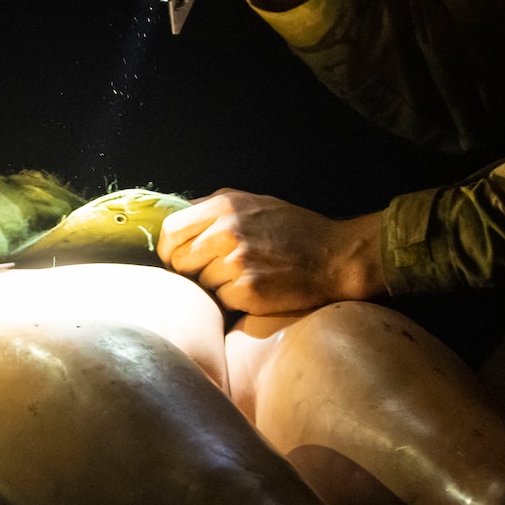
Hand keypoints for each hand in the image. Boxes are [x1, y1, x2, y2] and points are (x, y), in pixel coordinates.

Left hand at [157, 188, 385, 314]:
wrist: (335, 258)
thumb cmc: (295, 230)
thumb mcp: (253, 204)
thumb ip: (214, 208)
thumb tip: (177, 218)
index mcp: (224, 206)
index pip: (170, 229)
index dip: (168, 248)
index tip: (177, 257)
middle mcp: (227, 232)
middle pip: (179, 260)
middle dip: (190, 270)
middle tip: (213, 272)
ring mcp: (237, 262)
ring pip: (201, 283)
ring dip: (217, 285)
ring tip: (245, 277)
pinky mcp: (248, 291)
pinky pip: (222, 300)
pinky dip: (235, 299)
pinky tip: (257, 289)